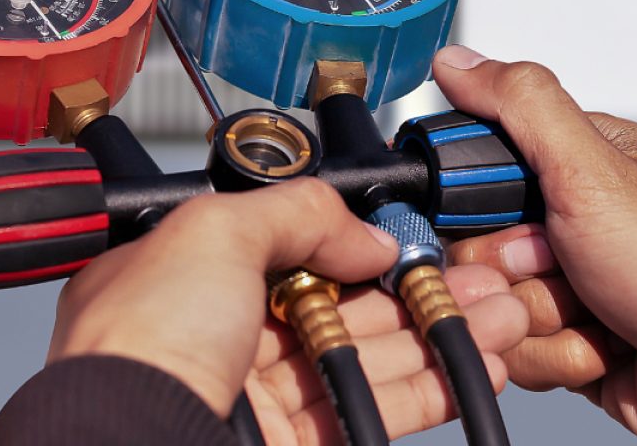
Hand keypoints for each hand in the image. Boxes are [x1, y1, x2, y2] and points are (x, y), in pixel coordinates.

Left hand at [49, 177, 527, 443]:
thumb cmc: (138, 346)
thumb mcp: (215, 232)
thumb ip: (297, 213)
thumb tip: (364, 233)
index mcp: (189, 273)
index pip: (288, 244)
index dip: (352, 239)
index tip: (404, 237)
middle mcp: (221, 332)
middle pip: (339, 300)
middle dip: (413, 284)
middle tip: (473, 276)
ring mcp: (257, 393)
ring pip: (365, 354)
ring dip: (434, 332)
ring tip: (498, 315)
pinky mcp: (290, 444)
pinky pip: (370, 409)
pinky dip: (423, 388)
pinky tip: (467, 366)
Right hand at [434, 45, 636, 443]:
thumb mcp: (592, 172)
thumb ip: (521, 106)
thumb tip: (458, 62)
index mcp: (576, 164)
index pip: (476, 171)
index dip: (477, 205)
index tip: (512, 221)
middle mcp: (570, 220)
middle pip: (475, 243)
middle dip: (514, 270)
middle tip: (563, 269)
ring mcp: (569, 281)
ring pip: (491, 299)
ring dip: (537, 318)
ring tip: (593, 315)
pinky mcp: (567, 336)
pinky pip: (515, 345)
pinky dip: (553, 356)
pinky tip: (600, 347)